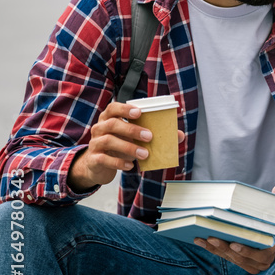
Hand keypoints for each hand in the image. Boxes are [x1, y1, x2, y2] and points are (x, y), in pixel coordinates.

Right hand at [67, 102, 184, 191]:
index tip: (140, 113)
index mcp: (109, 119)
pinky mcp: (94, 159)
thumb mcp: (133, 139)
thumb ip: (154, 135)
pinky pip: (104, 159)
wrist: (98, 166)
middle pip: (113, 124)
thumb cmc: (119, 147)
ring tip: (145, 154)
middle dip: (132, 129)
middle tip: (149, 137)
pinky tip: (130, 165)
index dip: (125, 109)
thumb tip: (180, 135)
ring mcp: (95, 143)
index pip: (113, 108)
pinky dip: (118, 162)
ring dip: (129, 147)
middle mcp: (100, 128)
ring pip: (109, 141)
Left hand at [191, 179, 274, 273]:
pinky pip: (225, 257)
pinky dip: (212, 249)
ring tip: (205, 237)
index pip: (264, 252)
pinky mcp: (241, 262)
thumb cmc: (273, 214)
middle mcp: (265, 258)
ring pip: (233, 259)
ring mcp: (253, 263)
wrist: (270, 227)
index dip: (248, 251)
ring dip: (217, 249)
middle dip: (227, 249)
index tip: (234, 244)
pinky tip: (200, 239)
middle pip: (245, 258)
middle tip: (213, 237)